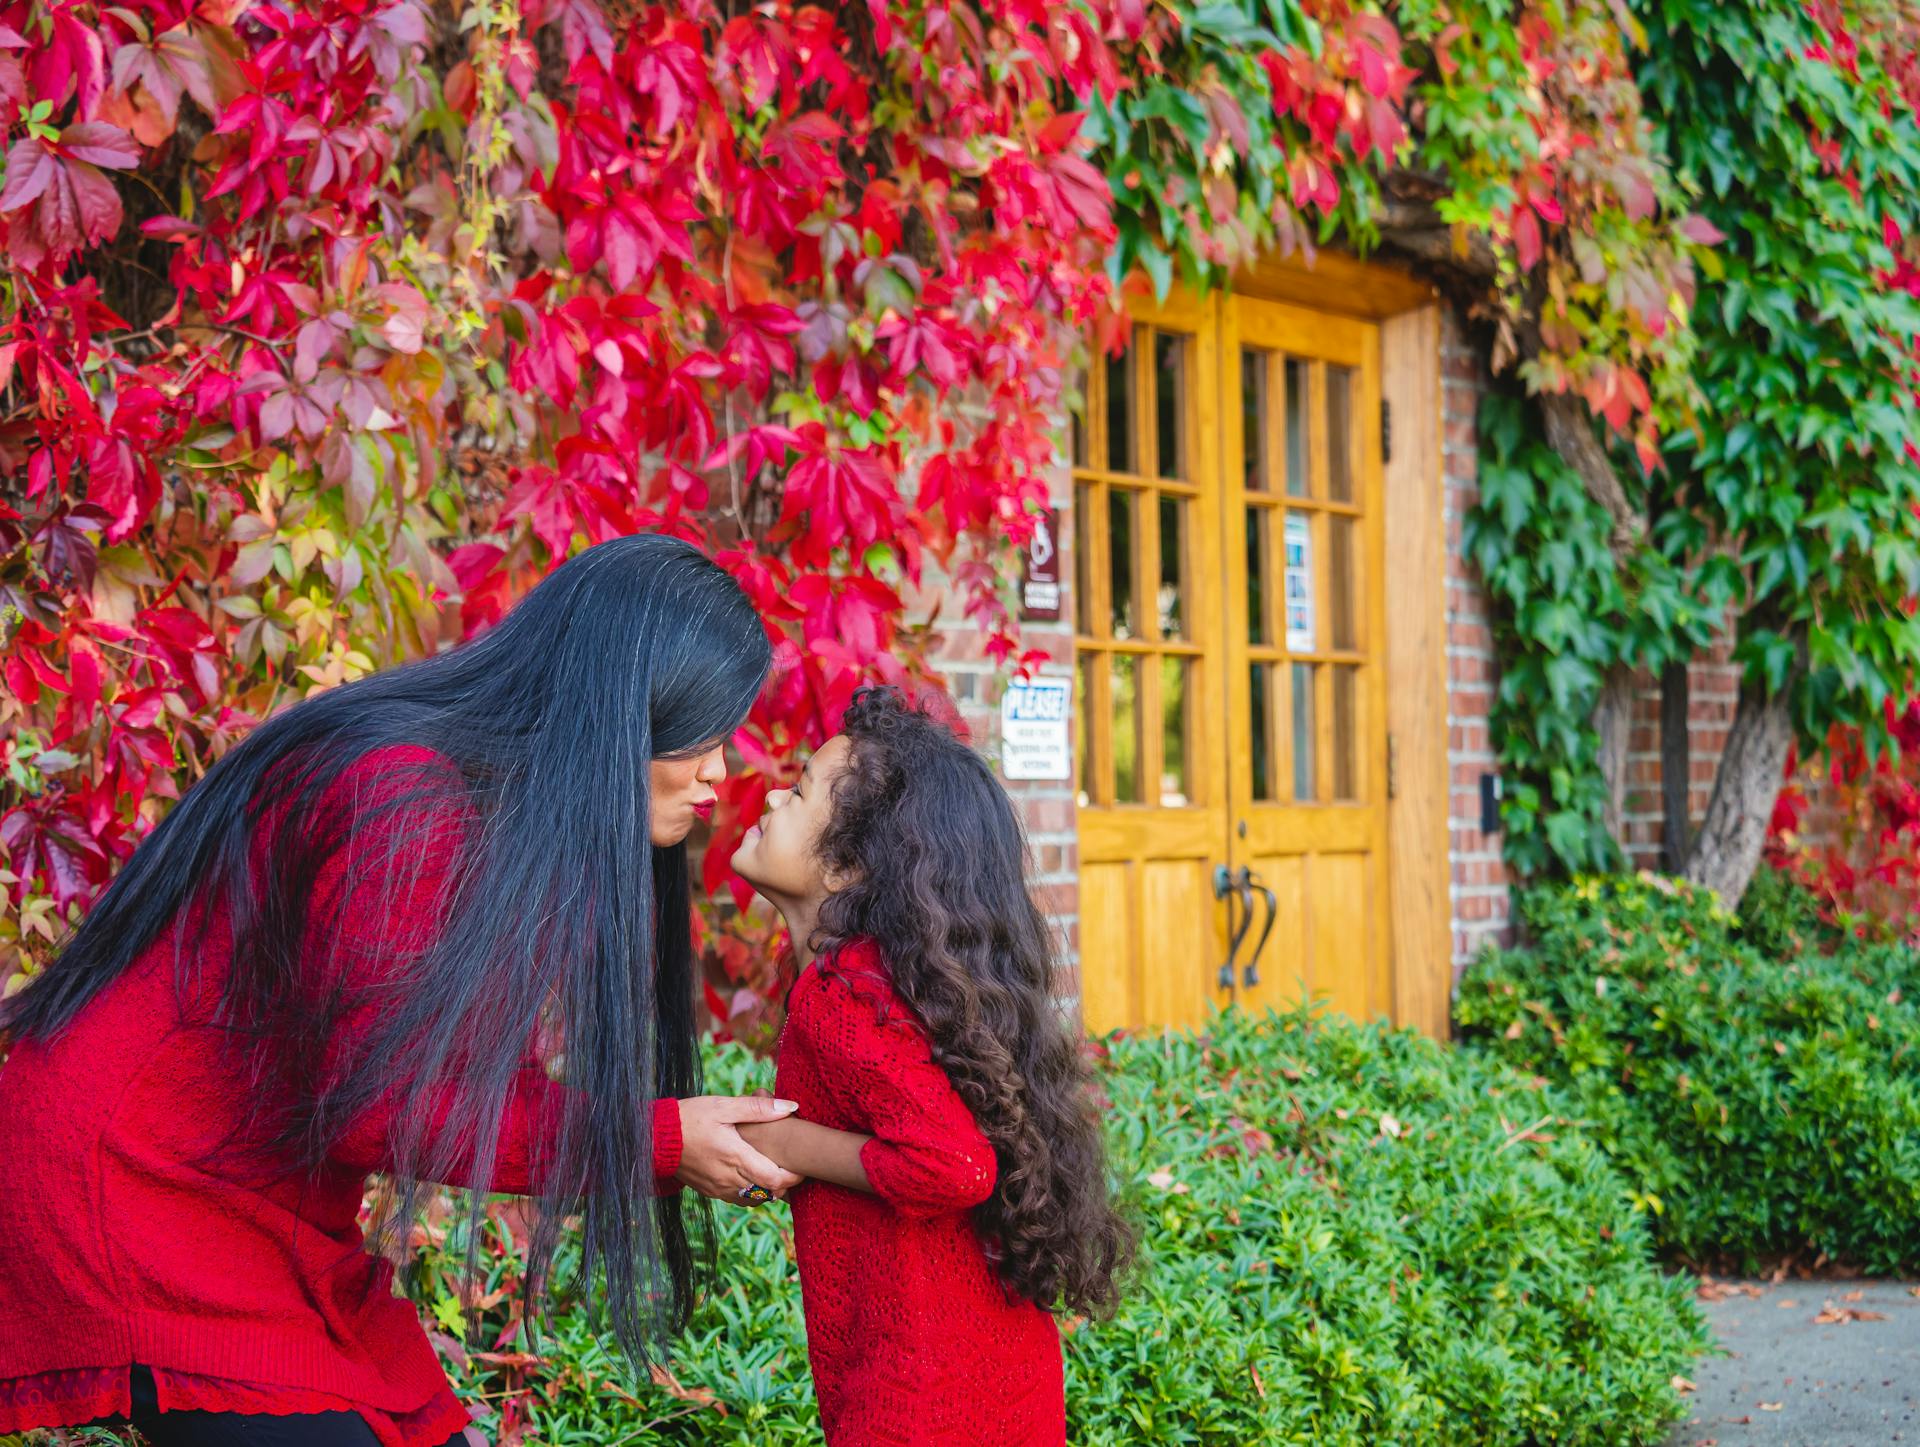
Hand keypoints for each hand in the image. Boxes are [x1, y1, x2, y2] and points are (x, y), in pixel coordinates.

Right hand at [676, 1094, 803, 1203]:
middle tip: (793, 1167)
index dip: (793, 1177)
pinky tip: (753, 1176)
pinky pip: (739, 1199)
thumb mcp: (724, 1106)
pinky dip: (752, 1193)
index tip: (802, 1165)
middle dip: (786, 1184)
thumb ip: (759, 1108)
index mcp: (735, 1157)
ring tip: (774, 1171)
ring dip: (768, 1190)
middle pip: (769, 1193)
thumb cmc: (691, 1117)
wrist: (655, 1138)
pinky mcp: (710, 1192)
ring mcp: (718, 1188)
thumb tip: (791, 1107)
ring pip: (755, 1200)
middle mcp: (728, 1179)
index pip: (775, 1180)